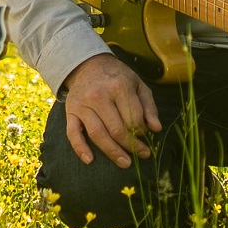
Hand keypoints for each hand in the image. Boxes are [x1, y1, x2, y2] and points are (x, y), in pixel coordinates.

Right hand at [62, 53, 160, 167]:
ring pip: (97, 134)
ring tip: (125, 162)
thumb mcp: (137, 84)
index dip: (142, 131)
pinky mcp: (71, 112)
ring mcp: (83, 105)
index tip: (145, 135)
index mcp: (118, 87)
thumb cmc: (117, 77)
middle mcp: (99, 96)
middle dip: (131, 145)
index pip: (133, 118)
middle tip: (142, 154)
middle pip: (116, 129)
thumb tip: (156, 129)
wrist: (88, 65)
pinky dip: (80, 148)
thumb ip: (148, 106)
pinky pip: (73, 133)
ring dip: (112, 152)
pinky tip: (90, 160)